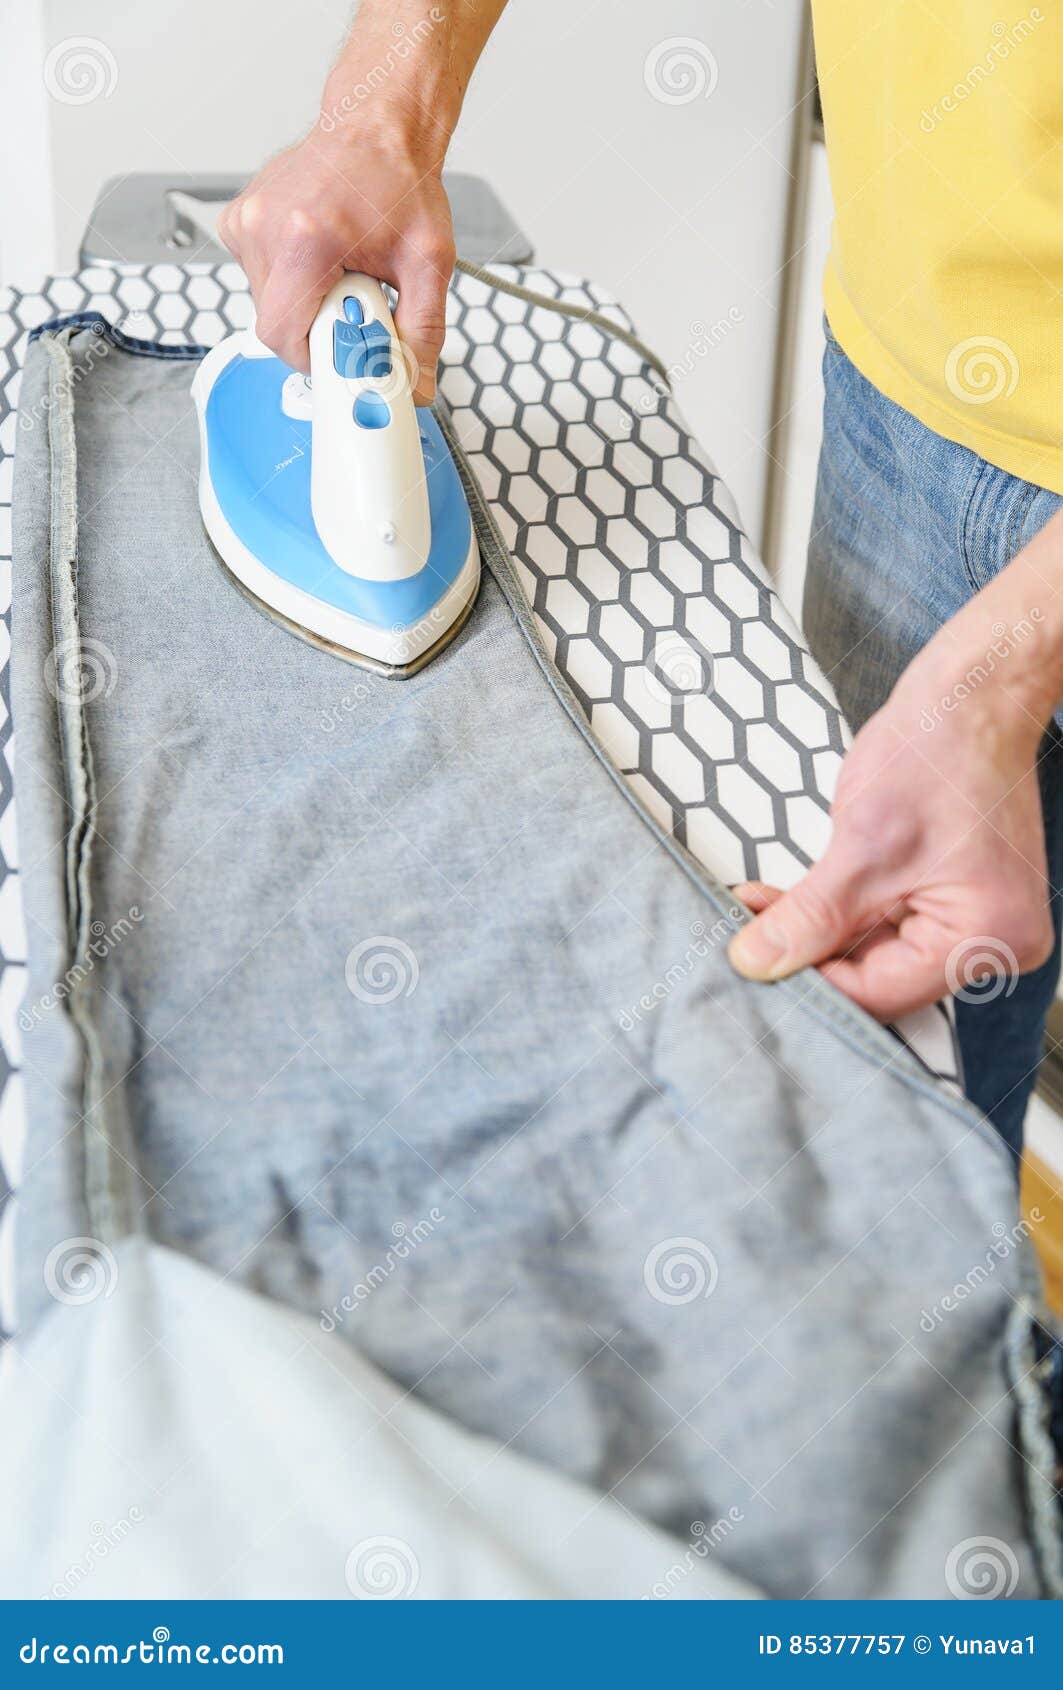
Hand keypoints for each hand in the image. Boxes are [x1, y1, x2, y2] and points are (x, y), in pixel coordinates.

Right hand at [219, 127, 454, 401]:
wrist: (377, 124)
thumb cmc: (399, 181)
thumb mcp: (428, 262)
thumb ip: (423, 332)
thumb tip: (414, 386)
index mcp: (306, 239)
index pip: (282, 336)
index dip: (313, 357)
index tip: (343, 353)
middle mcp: (265, 226)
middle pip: (275, 324)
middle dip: (317, 328)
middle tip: (355, 301)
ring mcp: (247, 220)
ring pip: (266, 303)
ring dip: (305, 303)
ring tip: (340, 268)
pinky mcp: (238, 219)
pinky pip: (259, 278)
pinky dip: (290, 281)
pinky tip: (319, 252)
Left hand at [727, 638, 1053, 1019]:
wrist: (971, 699)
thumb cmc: (938, 753)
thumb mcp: (861, 844)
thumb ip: (809, 915)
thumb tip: (757, 962)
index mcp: (987, 936)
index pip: (881, 993)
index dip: (811, 979)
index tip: (755, 961)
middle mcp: (994, 942)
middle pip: (880, 978)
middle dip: (811, 953)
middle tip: (749, 929)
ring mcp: (978, 922)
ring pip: (876, 954)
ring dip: (818, 931)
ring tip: (763, 905)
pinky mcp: (955, 901)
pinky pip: (888, 926)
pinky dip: (841, 913)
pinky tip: (795, 897)